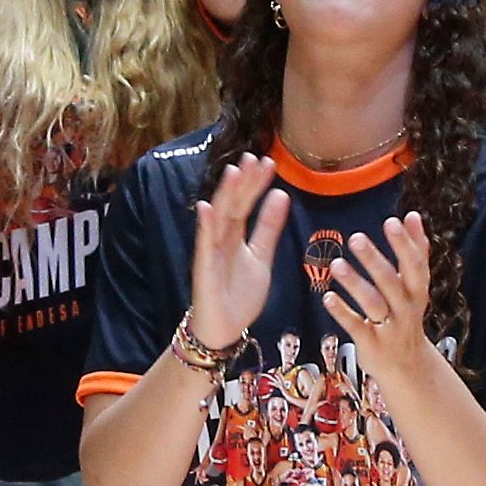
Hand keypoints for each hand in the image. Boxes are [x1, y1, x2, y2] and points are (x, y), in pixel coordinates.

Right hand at [189, 152, 288, 353]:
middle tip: (254, 157)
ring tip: (234, 172)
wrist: (224, 328)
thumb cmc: (239, 294)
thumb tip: (281, 195)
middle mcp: (221, 238)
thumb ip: (269, 228)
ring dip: (225, 195)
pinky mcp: (204, 268)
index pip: (246, 203)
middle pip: (232, 204)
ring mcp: (211, 251)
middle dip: (243, 182)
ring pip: (218, 218)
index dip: (256, 184)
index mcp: (235, 234)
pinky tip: (207, 207)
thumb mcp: (262, 257)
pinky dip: (205, 226)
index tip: (269, 162)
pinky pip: (204, 245)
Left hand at [323, 216, 442, 386]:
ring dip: (355, 283)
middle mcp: (405, 309)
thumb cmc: (406, 317)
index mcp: (417, 292)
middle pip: (391, 282)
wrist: (407, 367)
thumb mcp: (415, 287)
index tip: (393, 221)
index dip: (405, 244)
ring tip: (336, 264)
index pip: (415, 265)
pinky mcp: (371, 344)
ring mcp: (388, 328)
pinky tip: (327, 297)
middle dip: (374, 260)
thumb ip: (416, 252)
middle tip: (356, 238)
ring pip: (373, 303)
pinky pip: (356, 326)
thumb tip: (413, 216)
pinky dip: (342, 312)